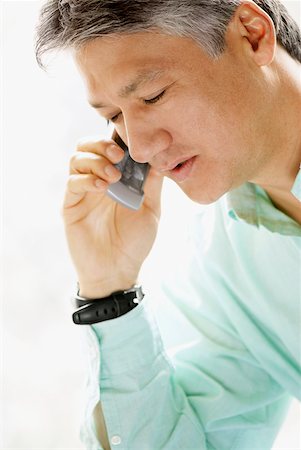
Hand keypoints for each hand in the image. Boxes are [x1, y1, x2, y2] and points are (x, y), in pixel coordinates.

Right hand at [62, 138, 163, 297]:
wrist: (118, 271)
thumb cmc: (135, 242)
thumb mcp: (151, 209)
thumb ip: (153, 183)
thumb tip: (159, 156)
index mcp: (117, 179)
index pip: (110, 147)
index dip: (117, 139)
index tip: (132, 143)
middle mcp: (97, 181)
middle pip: (87, 146)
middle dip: (101, 144)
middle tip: (118, 155)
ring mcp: (83, 192)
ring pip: (76, 159)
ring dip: (95, 161)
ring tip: (113, 177)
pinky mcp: (71, 205)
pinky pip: (72, 182)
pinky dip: (86, 179)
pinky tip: (102, 188)